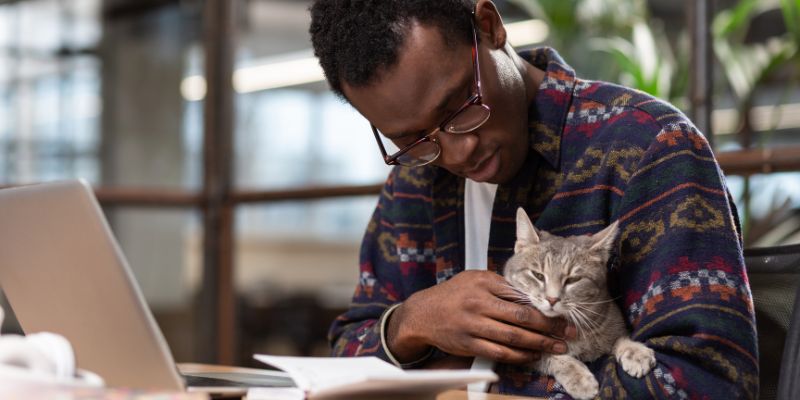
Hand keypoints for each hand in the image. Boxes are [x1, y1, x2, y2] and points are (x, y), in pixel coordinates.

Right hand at [386, 270, 574, 364]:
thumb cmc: (453, 294)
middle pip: (521, 316)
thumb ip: (500, 284)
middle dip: (549, 326)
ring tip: (557, 347)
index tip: (562, 311)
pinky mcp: (469, 344)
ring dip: (539, 344)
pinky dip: (519, 356)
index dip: (544, 305)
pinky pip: (499, 353)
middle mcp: (478, 303)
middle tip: (568, 332)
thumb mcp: (474, 278)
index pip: (520, 294)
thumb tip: (532, 295)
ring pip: (513, 337)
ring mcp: (473, 325)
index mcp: (482, 282)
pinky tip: (532, 355)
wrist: (423, 314)